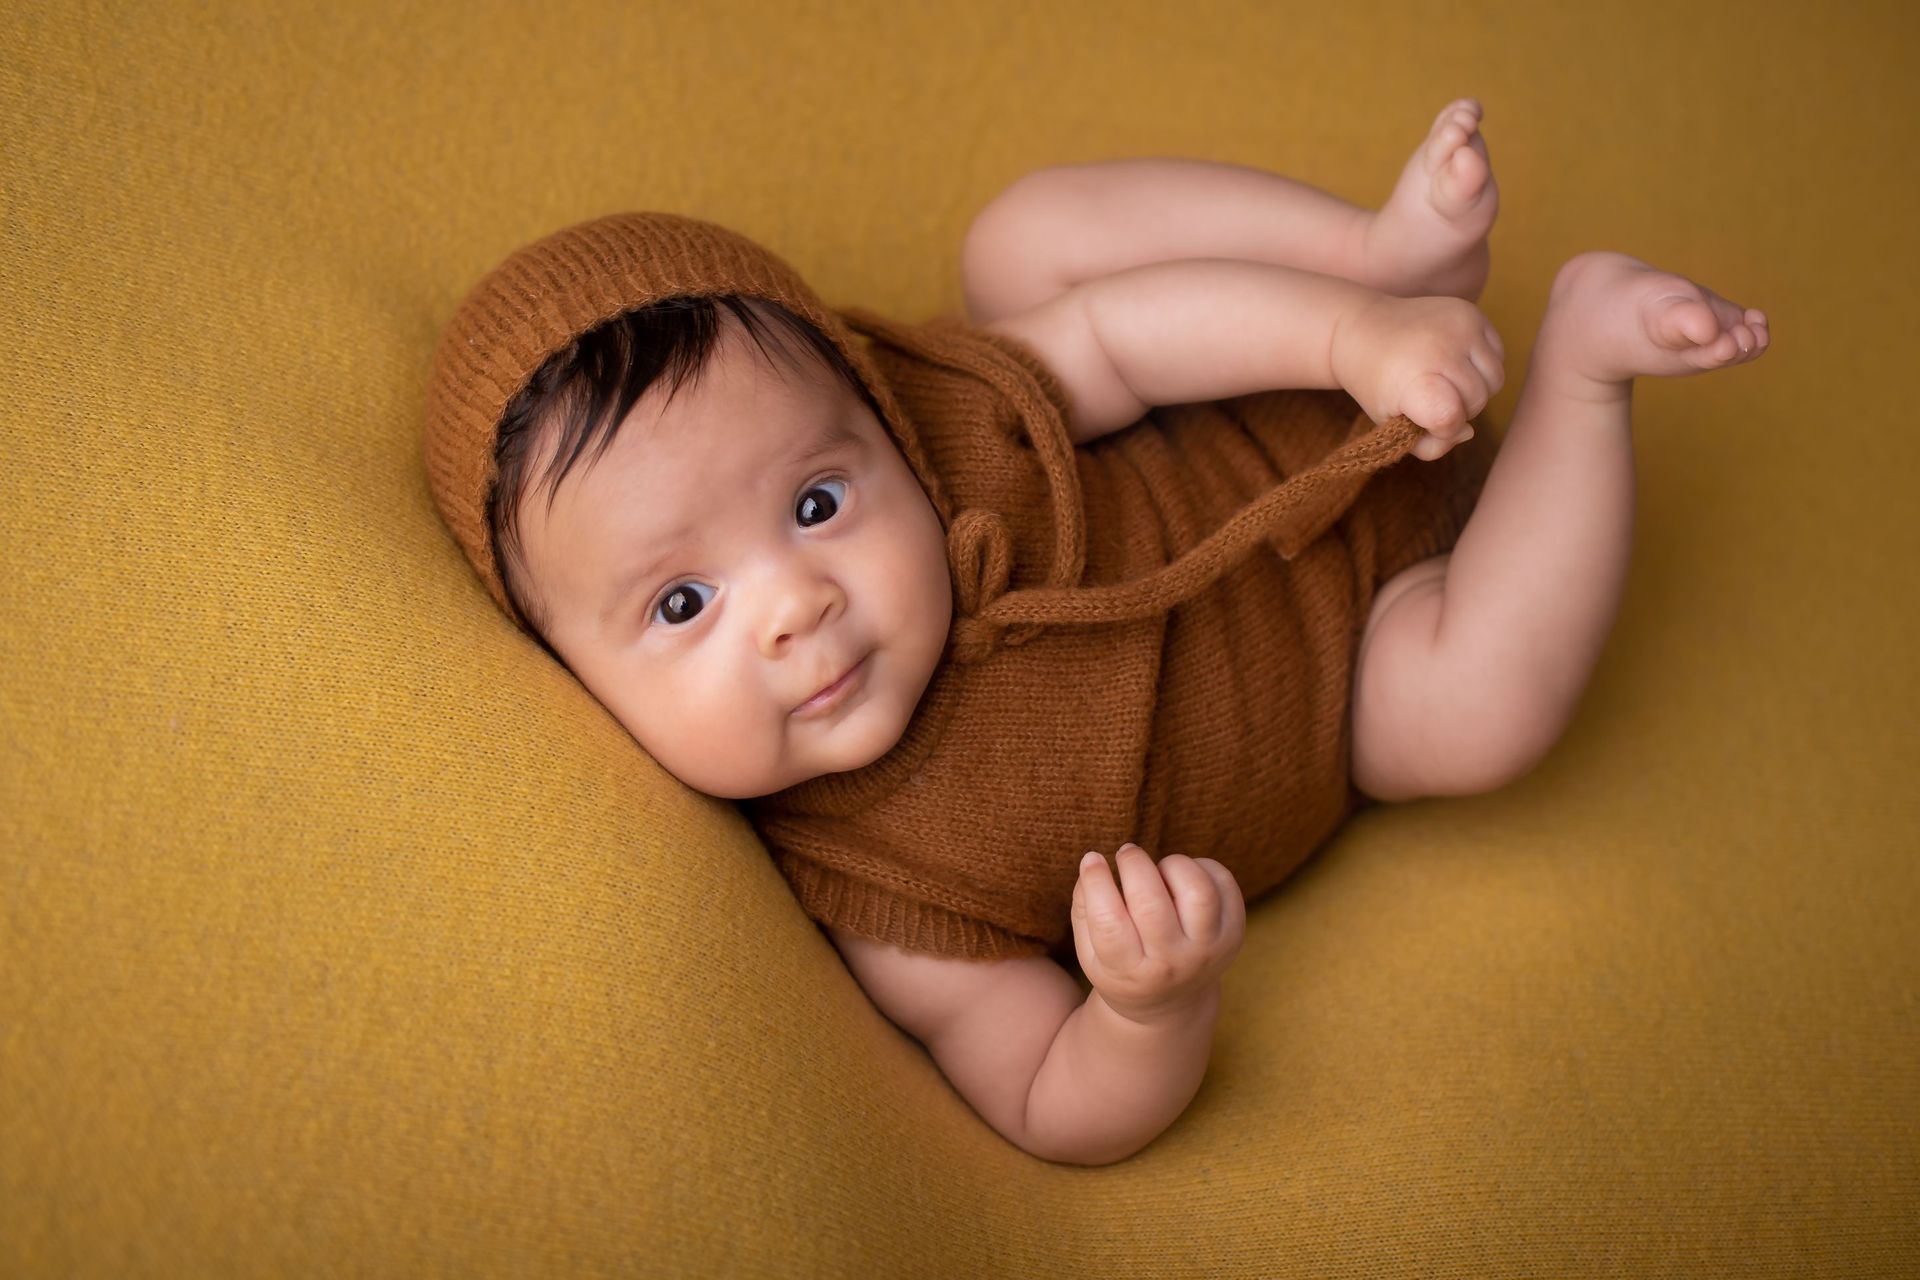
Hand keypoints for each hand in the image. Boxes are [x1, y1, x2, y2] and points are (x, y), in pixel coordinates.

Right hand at [1070, 842, 1245, 1025]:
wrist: (1171, 1003)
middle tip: (1126, 854)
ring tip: (1159, 870)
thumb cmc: (1123, 967)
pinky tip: (1183, 877)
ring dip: (1172, 865)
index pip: (1109, 923)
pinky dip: (1201, 866)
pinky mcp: (1234, 932)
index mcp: (1130, 972)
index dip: (1097, 882)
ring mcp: (1209, 950)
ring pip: (1197, 891)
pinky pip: (1224, 884)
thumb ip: (1085, 909)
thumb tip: (1092, 862)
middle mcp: (1172, 964)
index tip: (1093, 859)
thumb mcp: (1090, 954)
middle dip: (1134, 864)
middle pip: (1151, 903)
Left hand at [1331, 293, 1504, 460]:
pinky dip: (1482, 365)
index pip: (1450, 417)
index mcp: (1413, 379)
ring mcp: (1460, 327)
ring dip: (1476, 388)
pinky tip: (1454, 361)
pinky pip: (1499, 354)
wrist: (1363, 328)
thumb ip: (1428, 445)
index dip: (1444, 429)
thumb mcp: (1389, 424)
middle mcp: (1441, 349)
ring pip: (1495, 379)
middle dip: (1461, 409)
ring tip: (1444, 379)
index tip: (1425, 420)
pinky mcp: (1472, 312)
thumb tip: (1467, 431)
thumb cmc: (1376, 383)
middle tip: (1431, 397)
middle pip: (1478, 401)